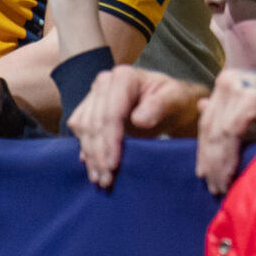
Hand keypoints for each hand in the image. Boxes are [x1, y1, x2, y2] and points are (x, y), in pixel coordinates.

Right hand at [69, 67, 206, 190]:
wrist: (168, 102)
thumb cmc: (174, 99)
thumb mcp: (175, 99)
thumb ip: (159, 106)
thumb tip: (138, 119)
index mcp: (124, 77)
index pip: (111, 113)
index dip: (110, 141)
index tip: (113, 165)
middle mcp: (104, 82)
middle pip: (94, 123)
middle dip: (99, 154)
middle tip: (106, 179)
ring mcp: (94, 95)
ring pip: (83, 129)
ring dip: (90, 156)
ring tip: (99, 179)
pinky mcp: (88, 108)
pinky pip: (80, 131)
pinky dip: (86, 150)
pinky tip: (93, 167)